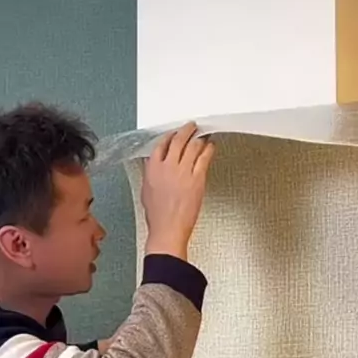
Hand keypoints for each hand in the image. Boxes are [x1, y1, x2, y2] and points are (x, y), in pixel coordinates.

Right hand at [141, 122, 214, 259]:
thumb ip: (149, 174)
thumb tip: (152, 165)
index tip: (175, 134)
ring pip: (193, 146)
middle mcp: (168, 167)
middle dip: (186, 131)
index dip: (170, 136)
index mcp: (153, 168)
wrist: (168, 230)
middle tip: (192, 127)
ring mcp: (183, 172)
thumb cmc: (158, 217)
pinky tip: (211, 147)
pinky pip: (204, 158)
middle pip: (178, 140)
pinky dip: (209, 150)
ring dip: (199, 138)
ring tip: (203, 135)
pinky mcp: (197, 179)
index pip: (161, 144)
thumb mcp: (146, 191)